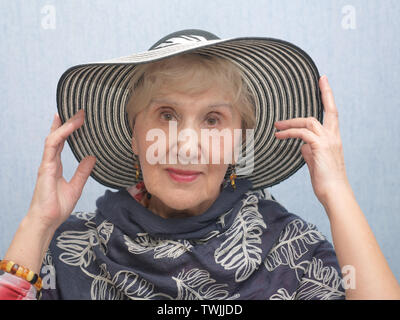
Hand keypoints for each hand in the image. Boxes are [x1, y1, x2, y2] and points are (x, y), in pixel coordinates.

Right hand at [27, 109, 95, 229]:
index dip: (66, 129)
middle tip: (79, 111)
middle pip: (57, 136)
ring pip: (54, 138)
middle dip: (67, 122)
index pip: (60, 142)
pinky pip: (52, 146)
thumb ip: (82, 172)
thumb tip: (92, 158)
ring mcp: (46, 164)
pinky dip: (60, 135)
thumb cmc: (58, 206)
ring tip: (78, 115)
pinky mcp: (46, 168)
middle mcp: (50, 162)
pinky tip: (70, 128)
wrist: (47, 220)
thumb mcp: (76, 186)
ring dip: (66, 125)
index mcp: (55, 165)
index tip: (76, 118)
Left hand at [274, 75, 348, 205]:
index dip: (329, 96)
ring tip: (277, 125)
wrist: (333, 193)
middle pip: (330, 110)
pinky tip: (279, 136)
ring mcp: (328, 141)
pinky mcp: (320, 147)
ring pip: (309, 122)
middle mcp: (334, 137)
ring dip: (291, 122)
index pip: (333, 114)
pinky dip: (289, 132)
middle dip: (325, 93)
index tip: (325, 81)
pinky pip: (302, 134)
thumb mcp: (315, 161)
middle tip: (320, 79)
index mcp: (334, 139)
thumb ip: (309, 150)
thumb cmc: (324, 180)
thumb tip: (301, 145)